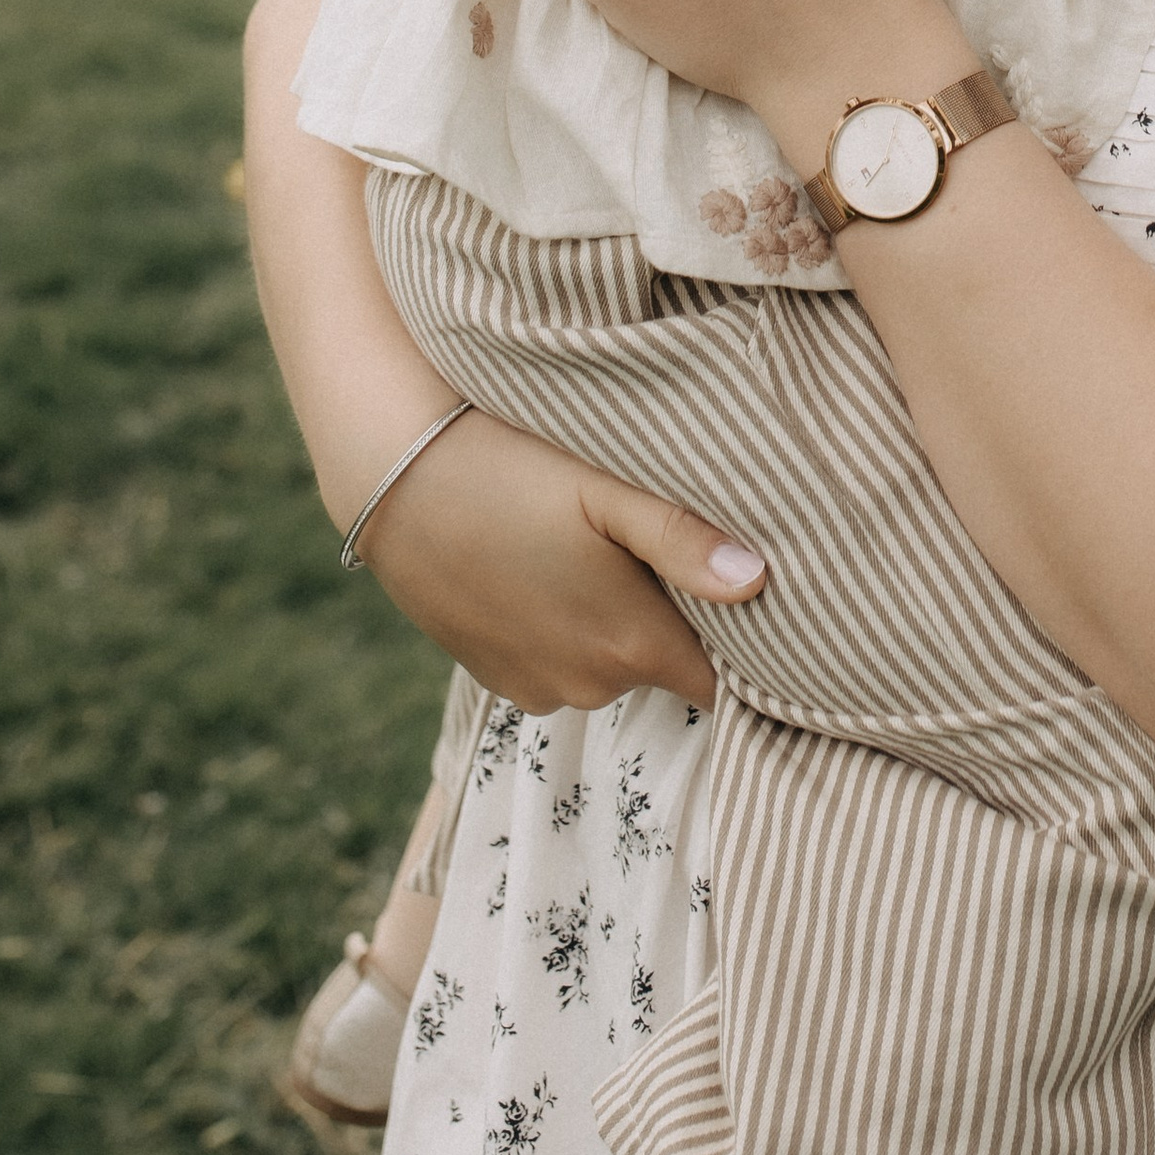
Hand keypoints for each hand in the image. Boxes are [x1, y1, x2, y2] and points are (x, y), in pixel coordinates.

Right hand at [356, 404, 767, 715]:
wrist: (396, 476)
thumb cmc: (512, 467)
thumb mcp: (606, 488)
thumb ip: (684, 538)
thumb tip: (758, 581)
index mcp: (630, 645)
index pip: (720, 678)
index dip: (742, 645)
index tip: (748, 600)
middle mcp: (588, 685)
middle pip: (666, 664)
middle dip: (675, 615)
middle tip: (656, 543)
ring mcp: (537, 687)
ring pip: (612, 663)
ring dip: (616, 621)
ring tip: (596, 547)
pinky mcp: (497, 678)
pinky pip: (562, 663)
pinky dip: (567, 627)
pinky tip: (548, 567)